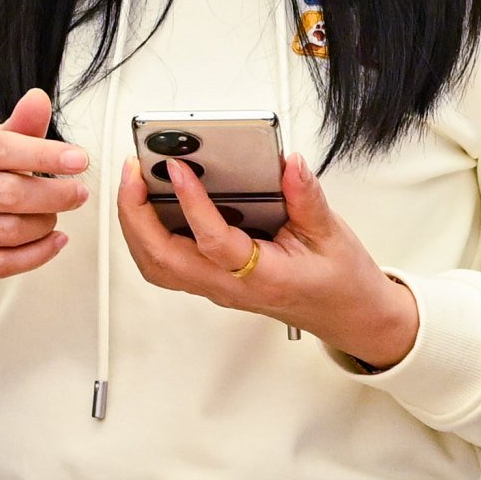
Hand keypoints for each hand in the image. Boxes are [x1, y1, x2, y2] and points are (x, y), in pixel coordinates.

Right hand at [0, 90, 83, 304]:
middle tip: (78, 193)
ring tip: (54, 215)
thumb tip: (38, 100)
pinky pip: (4, 263)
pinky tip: (53, 241)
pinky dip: (38, 254)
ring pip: (10, 231)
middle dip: (54, 195)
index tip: (78, 159)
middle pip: (9, 195)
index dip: (44, 155)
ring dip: (45, 225)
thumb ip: (20, 127)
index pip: (1, 150)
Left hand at [116, 149, 420, 369]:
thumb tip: (289, 164)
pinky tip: (150, 204)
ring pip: (157, 264)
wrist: (346, 315)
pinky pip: (166, 263)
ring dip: (136, 224)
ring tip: (134, 182)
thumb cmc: (339, 283)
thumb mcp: (332, 234)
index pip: (213, 242)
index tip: (178, 168)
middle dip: (137, 213)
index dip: (192, 203)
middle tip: (134, 170)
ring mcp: (216, 287)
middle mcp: (229, 287)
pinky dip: (147, 234)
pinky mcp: (212, 281)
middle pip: (163, 259)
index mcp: (261, 277)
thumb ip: (307, 198)